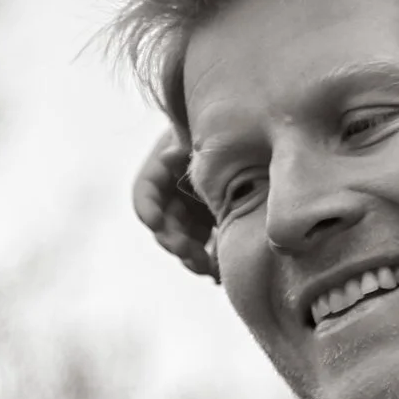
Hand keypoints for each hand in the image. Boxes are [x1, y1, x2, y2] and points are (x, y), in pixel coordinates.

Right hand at [131, 129, 217, 279]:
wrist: (254, 133)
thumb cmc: (226, 126)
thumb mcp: (203, 133)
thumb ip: (188, 144)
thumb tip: (170, 156)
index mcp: (163, 169)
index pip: (145, 192)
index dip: (147, 208)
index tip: (155, 222)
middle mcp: (173, 193)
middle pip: (164, 224)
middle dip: (174, 241)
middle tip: (189, 252)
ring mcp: (191, 211)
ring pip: (183, 242)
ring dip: (191, 257)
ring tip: (207, 267)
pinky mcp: (211, 224)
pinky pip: (205, 248)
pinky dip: (210, 260)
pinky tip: (220, 272)